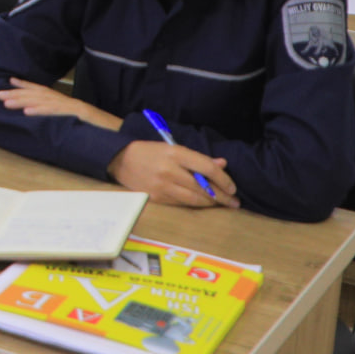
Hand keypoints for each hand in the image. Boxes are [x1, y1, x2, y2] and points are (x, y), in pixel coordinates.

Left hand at [0, 78, 123, 131]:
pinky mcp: (80, 115)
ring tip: (6, 102)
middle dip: (18, 93)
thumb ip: (65, 121)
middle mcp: (70, 102)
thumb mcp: (80, 125)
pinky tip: (27, 113)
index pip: (44, 92)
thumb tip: (48, 124)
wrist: (125, 136)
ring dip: (23, 101)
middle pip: (40, 95)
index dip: (26, 86)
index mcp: (69, 104)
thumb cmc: (102, 133)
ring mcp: (75, 108)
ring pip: (45, 102)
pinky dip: (41, 112)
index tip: (10, 82)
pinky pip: (58, 113)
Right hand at [109, 140, 239, 208]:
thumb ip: (198, 158)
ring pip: (193, 198)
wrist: (120, 160)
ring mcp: (162, 186)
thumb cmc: (150, 152)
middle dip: (221, 196)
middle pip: (202, 186)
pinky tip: (204, 204)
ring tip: (223, 204)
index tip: (232, 187)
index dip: (223, 179)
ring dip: (211, 203)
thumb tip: (222, 165)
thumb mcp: (173, 148)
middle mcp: (169, 170)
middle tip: (234, 201)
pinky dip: (195, 204)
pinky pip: (181, 203)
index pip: (206, 168)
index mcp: (175, 153)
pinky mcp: (156, 198)